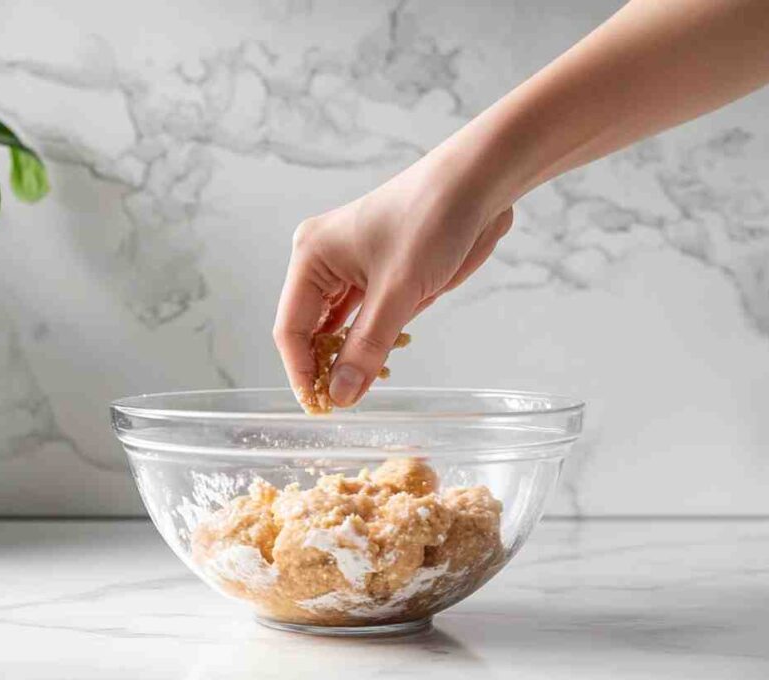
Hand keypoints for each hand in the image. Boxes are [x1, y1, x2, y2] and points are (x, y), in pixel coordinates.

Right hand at [273, 152, 513, 407]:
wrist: (478, 184)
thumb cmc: (432, 218)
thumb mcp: (399, 291)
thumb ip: (367, 347)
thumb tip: (341, 395)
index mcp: (311, 256)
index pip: (290, 328)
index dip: (301, 371)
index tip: (318, 406)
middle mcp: (323, 262)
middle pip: (310, 330)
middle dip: (325, 366)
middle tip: (345, 402)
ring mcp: (350, 268)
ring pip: (338, 329)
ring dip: (351, 357)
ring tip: (370, 383)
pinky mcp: (378, 274)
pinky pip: (363, 320)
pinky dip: (372, 342)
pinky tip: (386, 360)